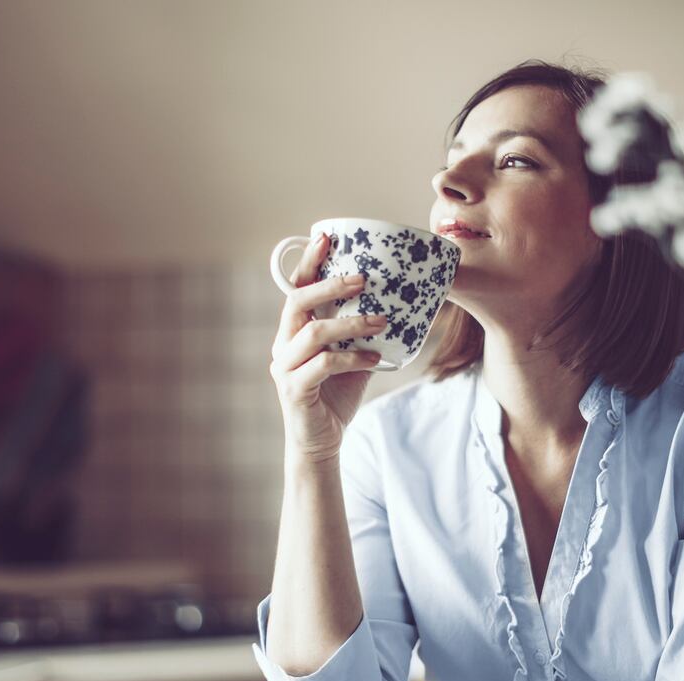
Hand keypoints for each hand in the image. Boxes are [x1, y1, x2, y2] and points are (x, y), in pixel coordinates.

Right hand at [269, 232, 386, 462]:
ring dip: (350, 323)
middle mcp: (283, 344)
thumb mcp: (352, 356)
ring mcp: (284, 367)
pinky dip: (352, 358)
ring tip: (380, 321)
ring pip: (313, 332)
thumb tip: (401, 304)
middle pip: (297, 301)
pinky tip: (373, 358)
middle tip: (362, 278)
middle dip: (329, 285)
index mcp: (293, 331)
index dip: (309, 261)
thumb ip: (362, 332)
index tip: (327, 236)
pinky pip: (323, 365)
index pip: (296, 287)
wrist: (322, 441)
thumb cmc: (336, 394)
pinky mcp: (294, 389)